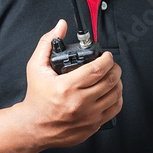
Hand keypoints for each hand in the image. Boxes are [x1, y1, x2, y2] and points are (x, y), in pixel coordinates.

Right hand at [18, 19, 122, 147]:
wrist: (34, 126)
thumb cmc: (36, 98)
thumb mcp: (35, 67)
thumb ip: (47, 43)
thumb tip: (60, 26)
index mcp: (67, 87)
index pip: (98, 69)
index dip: (107, 58)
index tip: (106, 55)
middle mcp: (79, 103)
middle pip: (110, 80)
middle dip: (115, 68)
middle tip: (111, 64)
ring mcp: (88, 116)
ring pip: (115, 95)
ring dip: (117, 82)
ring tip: (111, 76)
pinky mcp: (93, 126)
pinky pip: (114, 109)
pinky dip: (117, 98)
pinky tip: (111, 92)